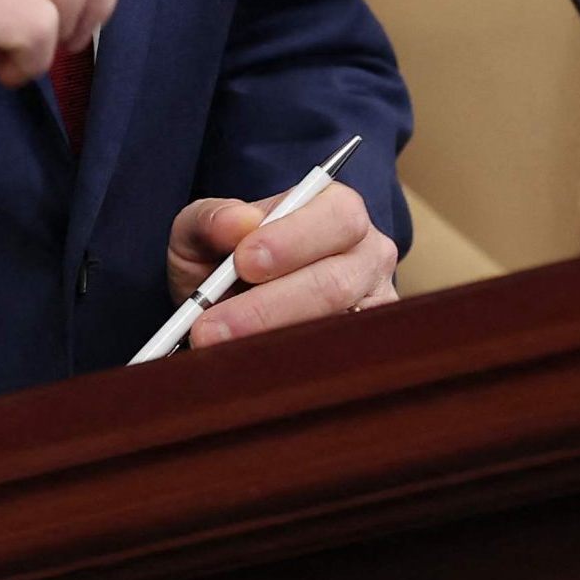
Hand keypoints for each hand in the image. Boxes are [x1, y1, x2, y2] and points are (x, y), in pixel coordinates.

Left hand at [163, 180, 397, 349]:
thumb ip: (212, 219)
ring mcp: (375, 308)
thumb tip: (238, 223)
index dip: (291, 240)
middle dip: (268, 306)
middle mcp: (368, 257)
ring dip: (271, 342)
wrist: (226, 304)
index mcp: (338, 211)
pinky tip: (246, 368)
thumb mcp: (204, 230)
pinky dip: (287, 368)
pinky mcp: (367, 351)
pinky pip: (334, 365)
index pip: (336, 217)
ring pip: (334, 331)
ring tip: (216, 349)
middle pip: (335, 283)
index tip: (243, 262)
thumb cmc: (225, 256)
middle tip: (211, 326)